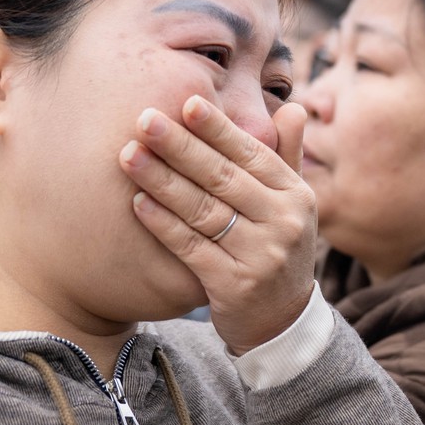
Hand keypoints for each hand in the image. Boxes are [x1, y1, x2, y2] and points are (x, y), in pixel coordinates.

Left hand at [121, 96, 318, 354]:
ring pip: (203, 210)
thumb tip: (291, 107)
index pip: (252, 153)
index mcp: (295, 195)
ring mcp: (261, 256)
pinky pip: (191, 247)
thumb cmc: (277, 249)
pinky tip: (138, 202)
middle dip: (181, 146)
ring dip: (162, 180)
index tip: (187, 102)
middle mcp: (282, 222)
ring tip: (129, 155)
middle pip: (223, 178)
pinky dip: (163, 223)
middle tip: (145, 120)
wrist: (281, 322)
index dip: (219, 128)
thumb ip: (288, 155)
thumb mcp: (293, 204)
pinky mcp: (234, 285)